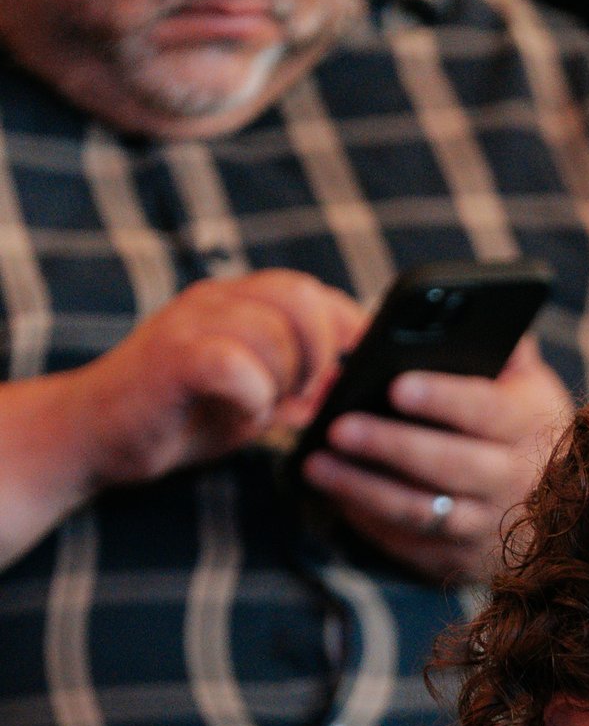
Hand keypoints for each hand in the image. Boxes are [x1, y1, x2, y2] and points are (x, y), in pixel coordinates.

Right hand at [71, 271, 364, 491]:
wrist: (93, 435)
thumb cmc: (175, 416)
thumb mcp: (252, 400)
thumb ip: (296, 390)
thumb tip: (349, 390)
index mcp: (236, 302)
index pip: (311, 290)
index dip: (347, 326)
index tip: (357, 367)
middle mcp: (214, 299)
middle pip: (302, 297)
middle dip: (321, 354)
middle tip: (303, 397)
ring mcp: (190, 323)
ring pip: (275, 331)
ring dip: (286, 381)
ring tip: (266, 408)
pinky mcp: (171, 357)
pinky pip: (235, 363)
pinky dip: (255, 396)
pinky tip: (246, 415)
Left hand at [300, 335, 573, 583]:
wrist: (551, 504)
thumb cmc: (517, 421)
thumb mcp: (525, 379)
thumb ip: (501, 343)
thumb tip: (466, 306)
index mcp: (531, 426)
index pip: (486, 411)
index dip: (442, 398)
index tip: (395, 383)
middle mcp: (516, 482)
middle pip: (448, 467)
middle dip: (390, 446)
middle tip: (338, 426)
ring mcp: (489, 528)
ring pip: (423, 513)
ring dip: (364, 489)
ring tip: (315, 463)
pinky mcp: (462, 563)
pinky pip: (410, 545)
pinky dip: (369, 522)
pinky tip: (334, 495)